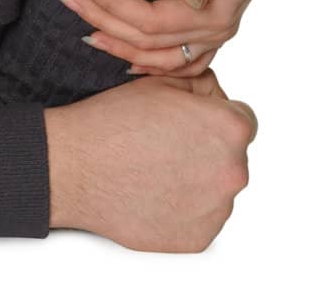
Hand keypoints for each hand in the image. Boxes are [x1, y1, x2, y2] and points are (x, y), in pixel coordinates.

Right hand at [45, 70, 255, 250]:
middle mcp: (233, 171)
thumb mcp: (160, 81)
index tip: (189, 121)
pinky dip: (183, 206)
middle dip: (206, 148)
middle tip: (166, 143)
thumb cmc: (113, 121)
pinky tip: (153, 190)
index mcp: (230, 129)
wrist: (77, 165)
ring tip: (155, 168)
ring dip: (196, 178)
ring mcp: (218, 210)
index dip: (213, 114)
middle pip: (231, 155)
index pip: (242, 118)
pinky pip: (201, 217)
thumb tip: (214, 95)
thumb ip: (201, 87)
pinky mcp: (199, 238)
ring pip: (216, 188)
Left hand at [56, 0, 303, 73]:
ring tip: (84, 31)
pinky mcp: (211, 25)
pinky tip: (127, 61)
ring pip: (160, 56)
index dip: (113, 4)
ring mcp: (215, 32)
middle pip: (148, 39)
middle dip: (103, 19)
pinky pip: (179, 61)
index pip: (153, 20)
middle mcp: (217, 29)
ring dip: (120, 44)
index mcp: (219, 10)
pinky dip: (151, 64)